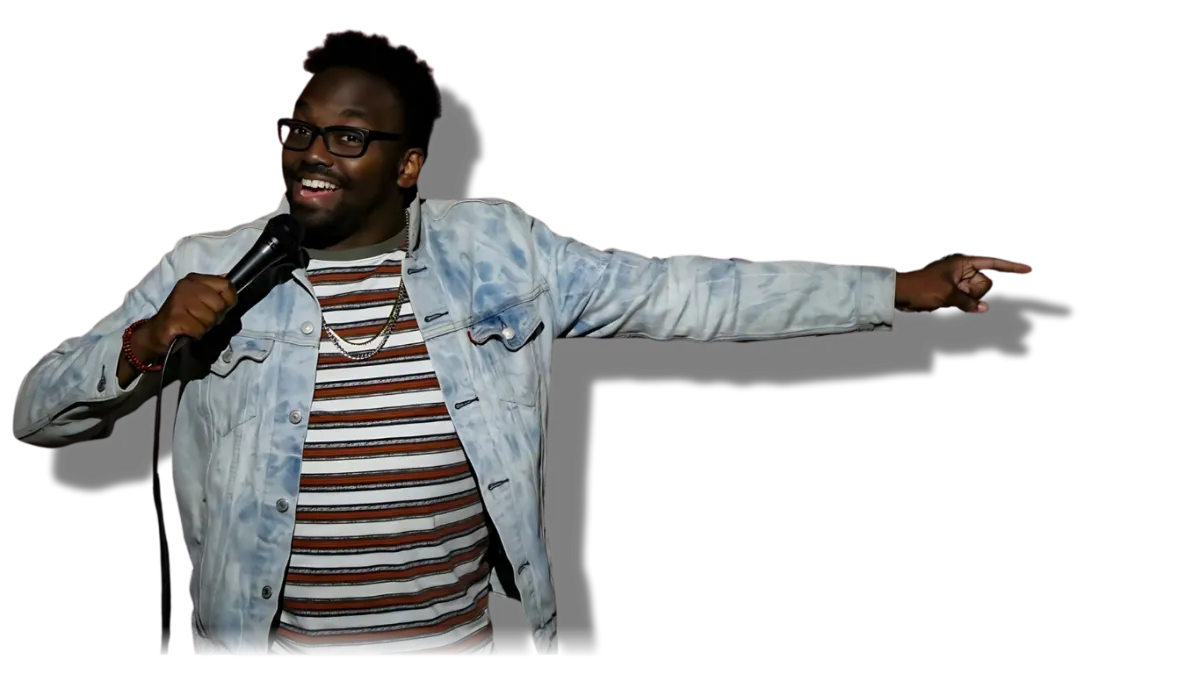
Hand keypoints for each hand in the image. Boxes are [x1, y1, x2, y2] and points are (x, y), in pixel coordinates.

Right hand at [136, 273, 238, 358]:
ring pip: (210, 318)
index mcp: (194, 279)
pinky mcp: (174, 317)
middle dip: (215, 317)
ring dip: (204, 327)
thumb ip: (216, 292)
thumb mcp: (200, 300)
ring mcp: (179, 301)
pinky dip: (196, 334)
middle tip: (201, 320)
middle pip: (220, 304)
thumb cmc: (183, 316)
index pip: (226, 286)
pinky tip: (187, 332)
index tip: (219, 309)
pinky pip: (199, 329)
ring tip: (193, 325)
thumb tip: (230, 283)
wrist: (157, 332)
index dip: (229, 301)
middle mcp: (186, 286)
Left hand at [895, 254, 1031, 313]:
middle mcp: (963, 268)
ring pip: (977, 292)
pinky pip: (967, 298)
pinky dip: (964, 302)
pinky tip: (950, 302)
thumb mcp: (947, 295)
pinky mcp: (953, 290)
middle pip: (985, 282)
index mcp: (963, 261)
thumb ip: (969, 302)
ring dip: (967, 298)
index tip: (1028, 270)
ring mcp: (958, 280)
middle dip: (975, 291)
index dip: (1012, 266)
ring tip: (947, 297)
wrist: (900, 294)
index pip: (994, 263)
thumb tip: (985, 308)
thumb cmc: (922, 287)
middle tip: (954, 292)